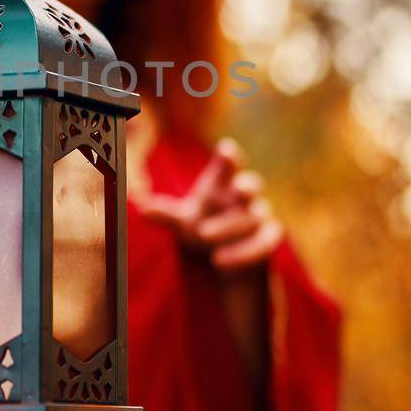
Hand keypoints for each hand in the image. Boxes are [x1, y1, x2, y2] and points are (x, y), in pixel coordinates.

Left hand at [133, 137, 284, 272]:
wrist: (222, 257)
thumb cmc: (202, 226)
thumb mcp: (182, 222)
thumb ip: (166, 214)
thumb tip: (142, 209)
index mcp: (222, 185)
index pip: (228, 165)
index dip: (229, 157)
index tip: (226, 149)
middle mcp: (244, 197)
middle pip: (251, 185)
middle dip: (246, 186)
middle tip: (237, 188)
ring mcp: (260, 216)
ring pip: (254, 217)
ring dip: (230, 227)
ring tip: (203, 236)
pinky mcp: (268, 239)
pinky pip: (265, 243)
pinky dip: (244, 252)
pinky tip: (221, 261)